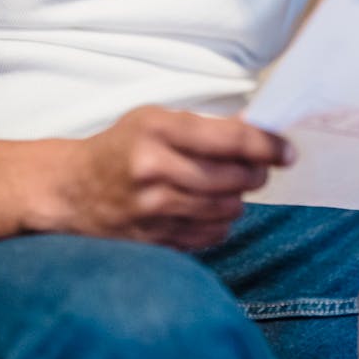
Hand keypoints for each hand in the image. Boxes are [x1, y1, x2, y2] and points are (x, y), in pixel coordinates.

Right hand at [51, 106, 293, 249]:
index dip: (267, 146)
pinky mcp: (154, 239)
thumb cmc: (120, 148)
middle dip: (256, 174)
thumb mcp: (155, 119)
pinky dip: (220, 223)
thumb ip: (205, 127)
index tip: (287, 151)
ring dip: (237, 199)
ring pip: (227, 209)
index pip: (230, 139)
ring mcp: (153, 209)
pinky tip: (207, 210)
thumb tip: (260, 132)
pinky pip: (210, 235)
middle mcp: (155, 169)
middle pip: (234, 178)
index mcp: (157, 129)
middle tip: (257, 169)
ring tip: (227, 187)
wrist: (71, 191)